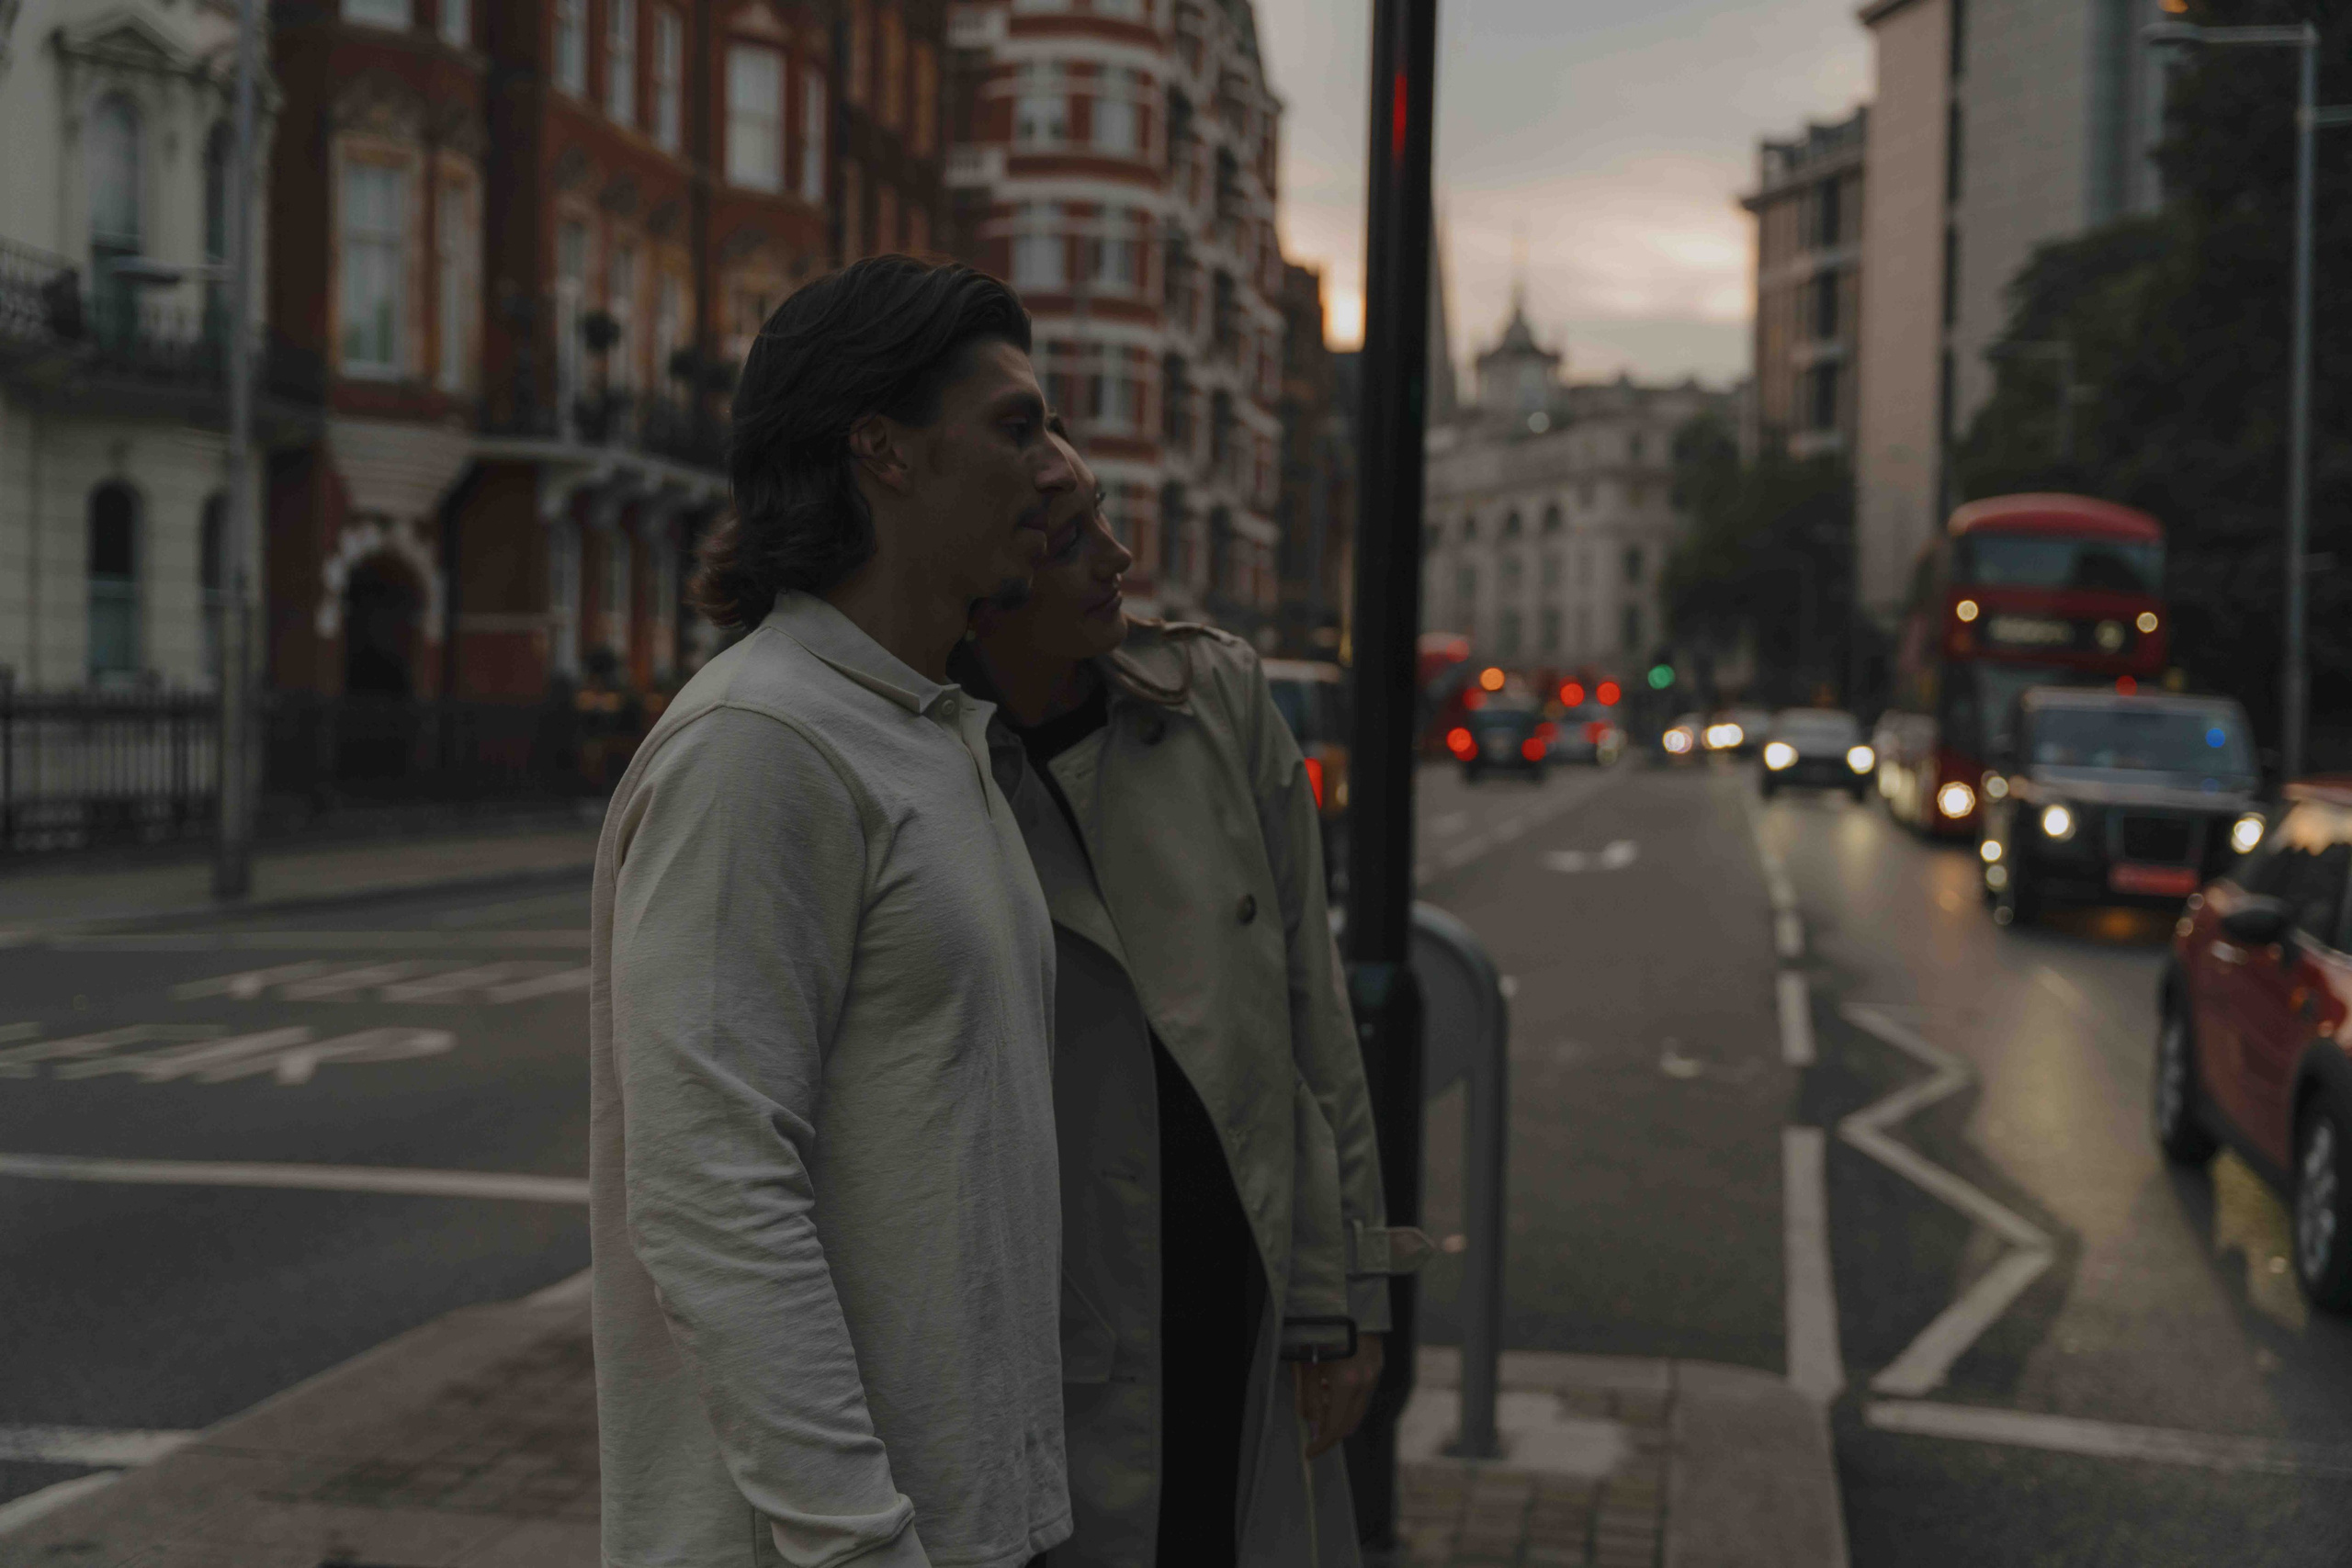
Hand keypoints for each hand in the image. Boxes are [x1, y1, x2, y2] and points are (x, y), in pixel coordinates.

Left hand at [1292, 1333, 1382, 1459]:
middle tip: (1314, 1433)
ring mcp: (1375, 1371)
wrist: (1344, 1299)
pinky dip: (1350, 1397)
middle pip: (1351, 1423)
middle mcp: (1366, 1380)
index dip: (1322, 1444)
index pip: (1335, 1428)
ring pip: (1359, 1407)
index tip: (1310, 1452)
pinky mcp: (1378, 1362)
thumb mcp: (1305, 1366)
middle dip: (1331, 1432)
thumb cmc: (1317, 1331)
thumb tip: (1313, 1425)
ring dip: (1340, 1413)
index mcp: (1346, 1383)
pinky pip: (1365, 1390)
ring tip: (1320, 1401)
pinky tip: (1332, 1385)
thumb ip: (1309, 1398)